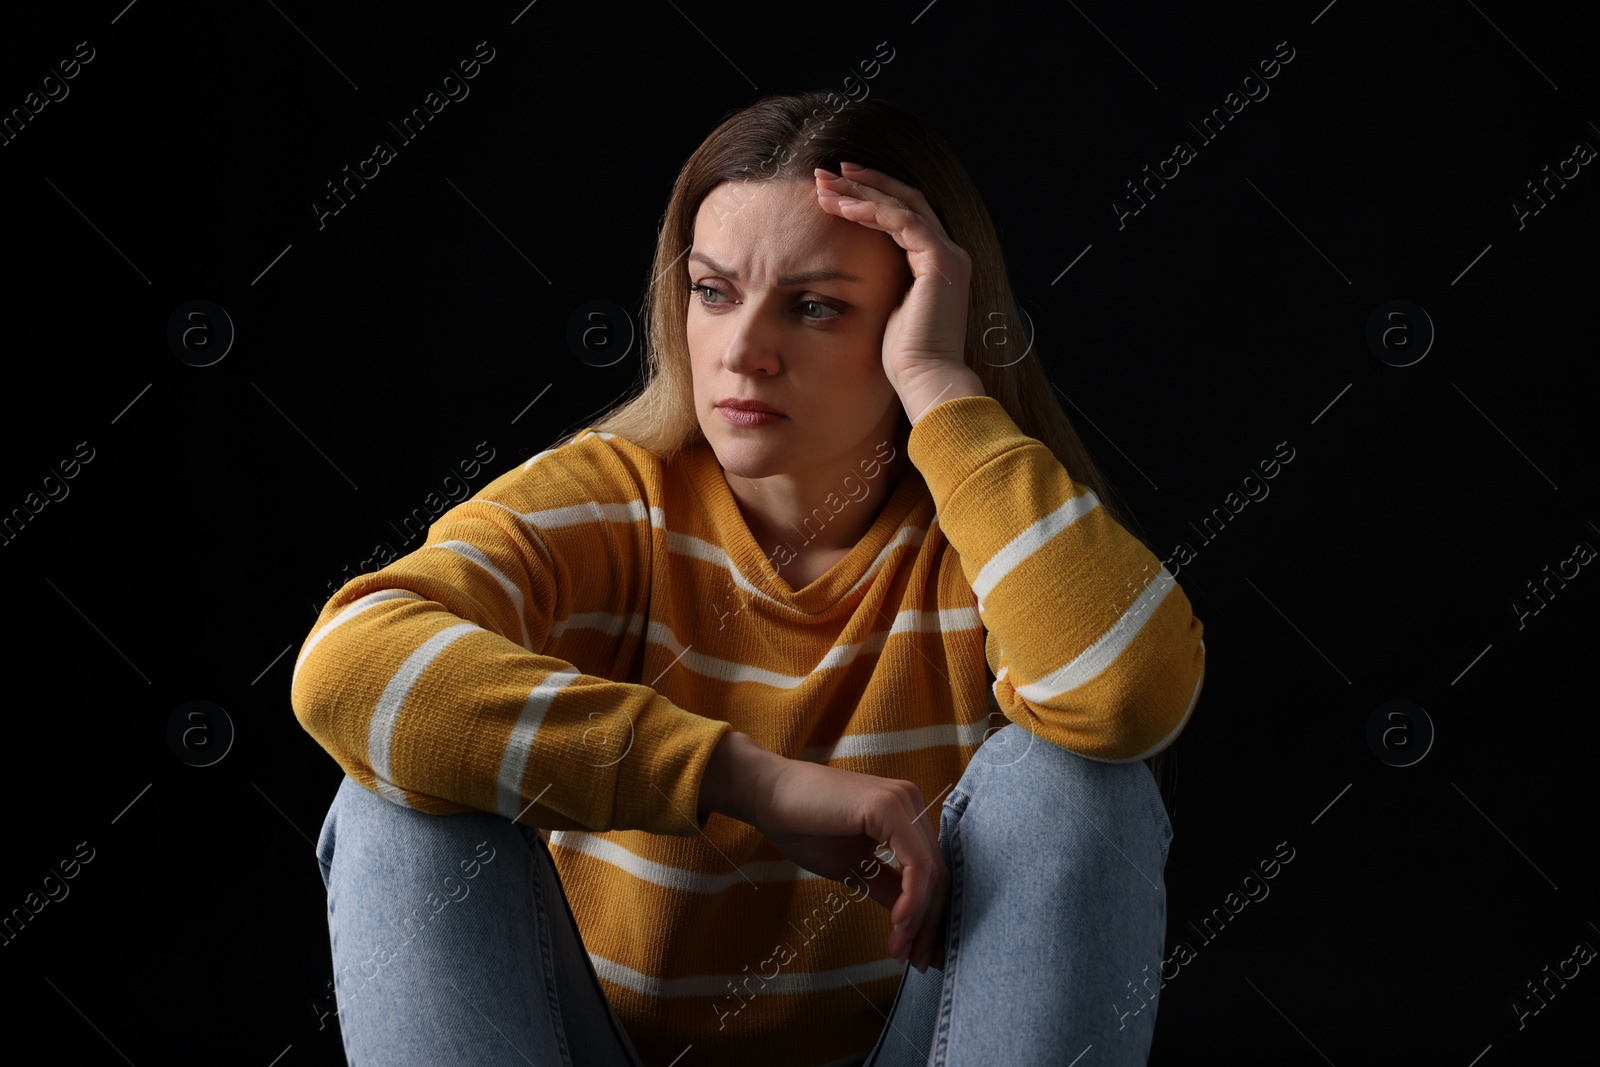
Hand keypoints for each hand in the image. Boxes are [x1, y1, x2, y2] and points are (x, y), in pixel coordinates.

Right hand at [752, 756, 947, 972]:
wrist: (766, 796)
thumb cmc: (803, 827)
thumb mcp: (853, 868)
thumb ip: (887, 888)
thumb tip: (912, 924)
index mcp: (905, 814)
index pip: (932, 871)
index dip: (930, 916)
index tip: (919, 954)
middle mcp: (912, 803)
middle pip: (937, 873)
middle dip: (929, 924)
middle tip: (917, 962)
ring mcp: (902, 801)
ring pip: (931, 871)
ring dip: (919, 918)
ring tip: (901, 951)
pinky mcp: (888, 806)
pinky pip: (915, 862)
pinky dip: (912, 898)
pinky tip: (898, 923)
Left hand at [814, 162, 979, 420]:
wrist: (926, 380)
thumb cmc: (902, 359)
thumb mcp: (885, 310)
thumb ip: (879, 284)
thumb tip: (850, 276)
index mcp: (935, 264)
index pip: (904, 215)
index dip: (870, 196)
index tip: (835, 188)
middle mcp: (947, 254)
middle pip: (904, 201)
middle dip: (862, 183)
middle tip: (825, 173)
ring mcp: (948, 256)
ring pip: (902, 205)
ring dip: (861, 191)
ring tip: (825, 185)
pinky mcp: (940, 262)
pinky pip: (902, 222)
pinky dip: (871, 211)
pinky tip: (843, 207)